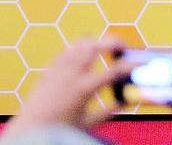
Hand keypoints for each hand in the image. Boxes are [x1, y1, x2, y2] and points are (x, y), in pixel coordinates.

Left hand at [2, 37, 128, 138]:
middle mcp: (71, 75)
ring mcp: (58, 70)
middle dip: (113, 42)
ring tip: (105, 49)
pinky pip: (66, 51)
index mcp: (84, 89)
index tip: (141, 64)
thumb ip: (110, 111)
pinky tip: (83, 56)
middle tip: (124, 47)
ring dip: (96, 42)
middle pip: (96, 45)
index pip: (114, 70)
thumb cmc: (58, 129)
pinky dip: (78, 49)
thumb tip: (126, 102)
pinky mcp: (49, 69)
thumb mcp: (88, 123)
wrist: (29, 130)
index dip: (131, 65)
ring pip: (80, 43)